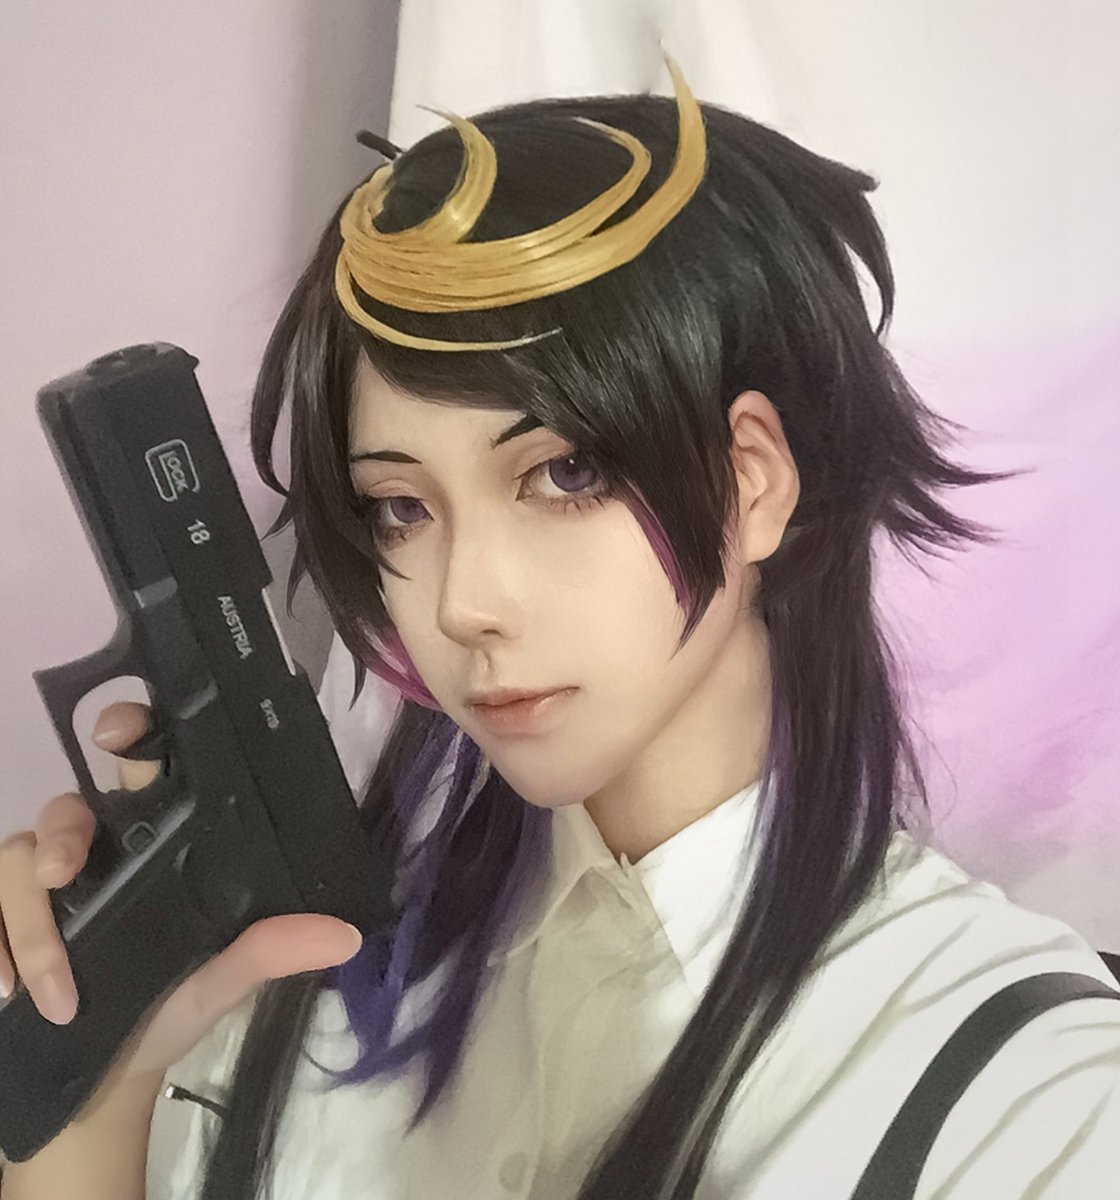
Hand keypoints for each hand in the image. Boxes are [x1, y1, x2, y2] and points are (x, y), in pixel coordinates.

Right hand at [0, 701, 363, 1098]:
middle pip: (65, 808)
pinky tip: (7, 988)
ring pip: (15, 861)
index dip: (128, 733)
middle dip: (60, 830)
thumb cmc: (166, 1011)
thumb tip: (343, 935)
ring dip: (29, 923)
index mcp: (152, 846)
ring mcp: (39, 889)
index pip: (139, 768)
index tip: (118, 732)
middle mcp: (94, 853)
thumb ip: (268, 951)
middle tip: (63, 871)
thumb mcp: (222, 980)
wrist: (104, 1082)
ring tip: (51, 988)